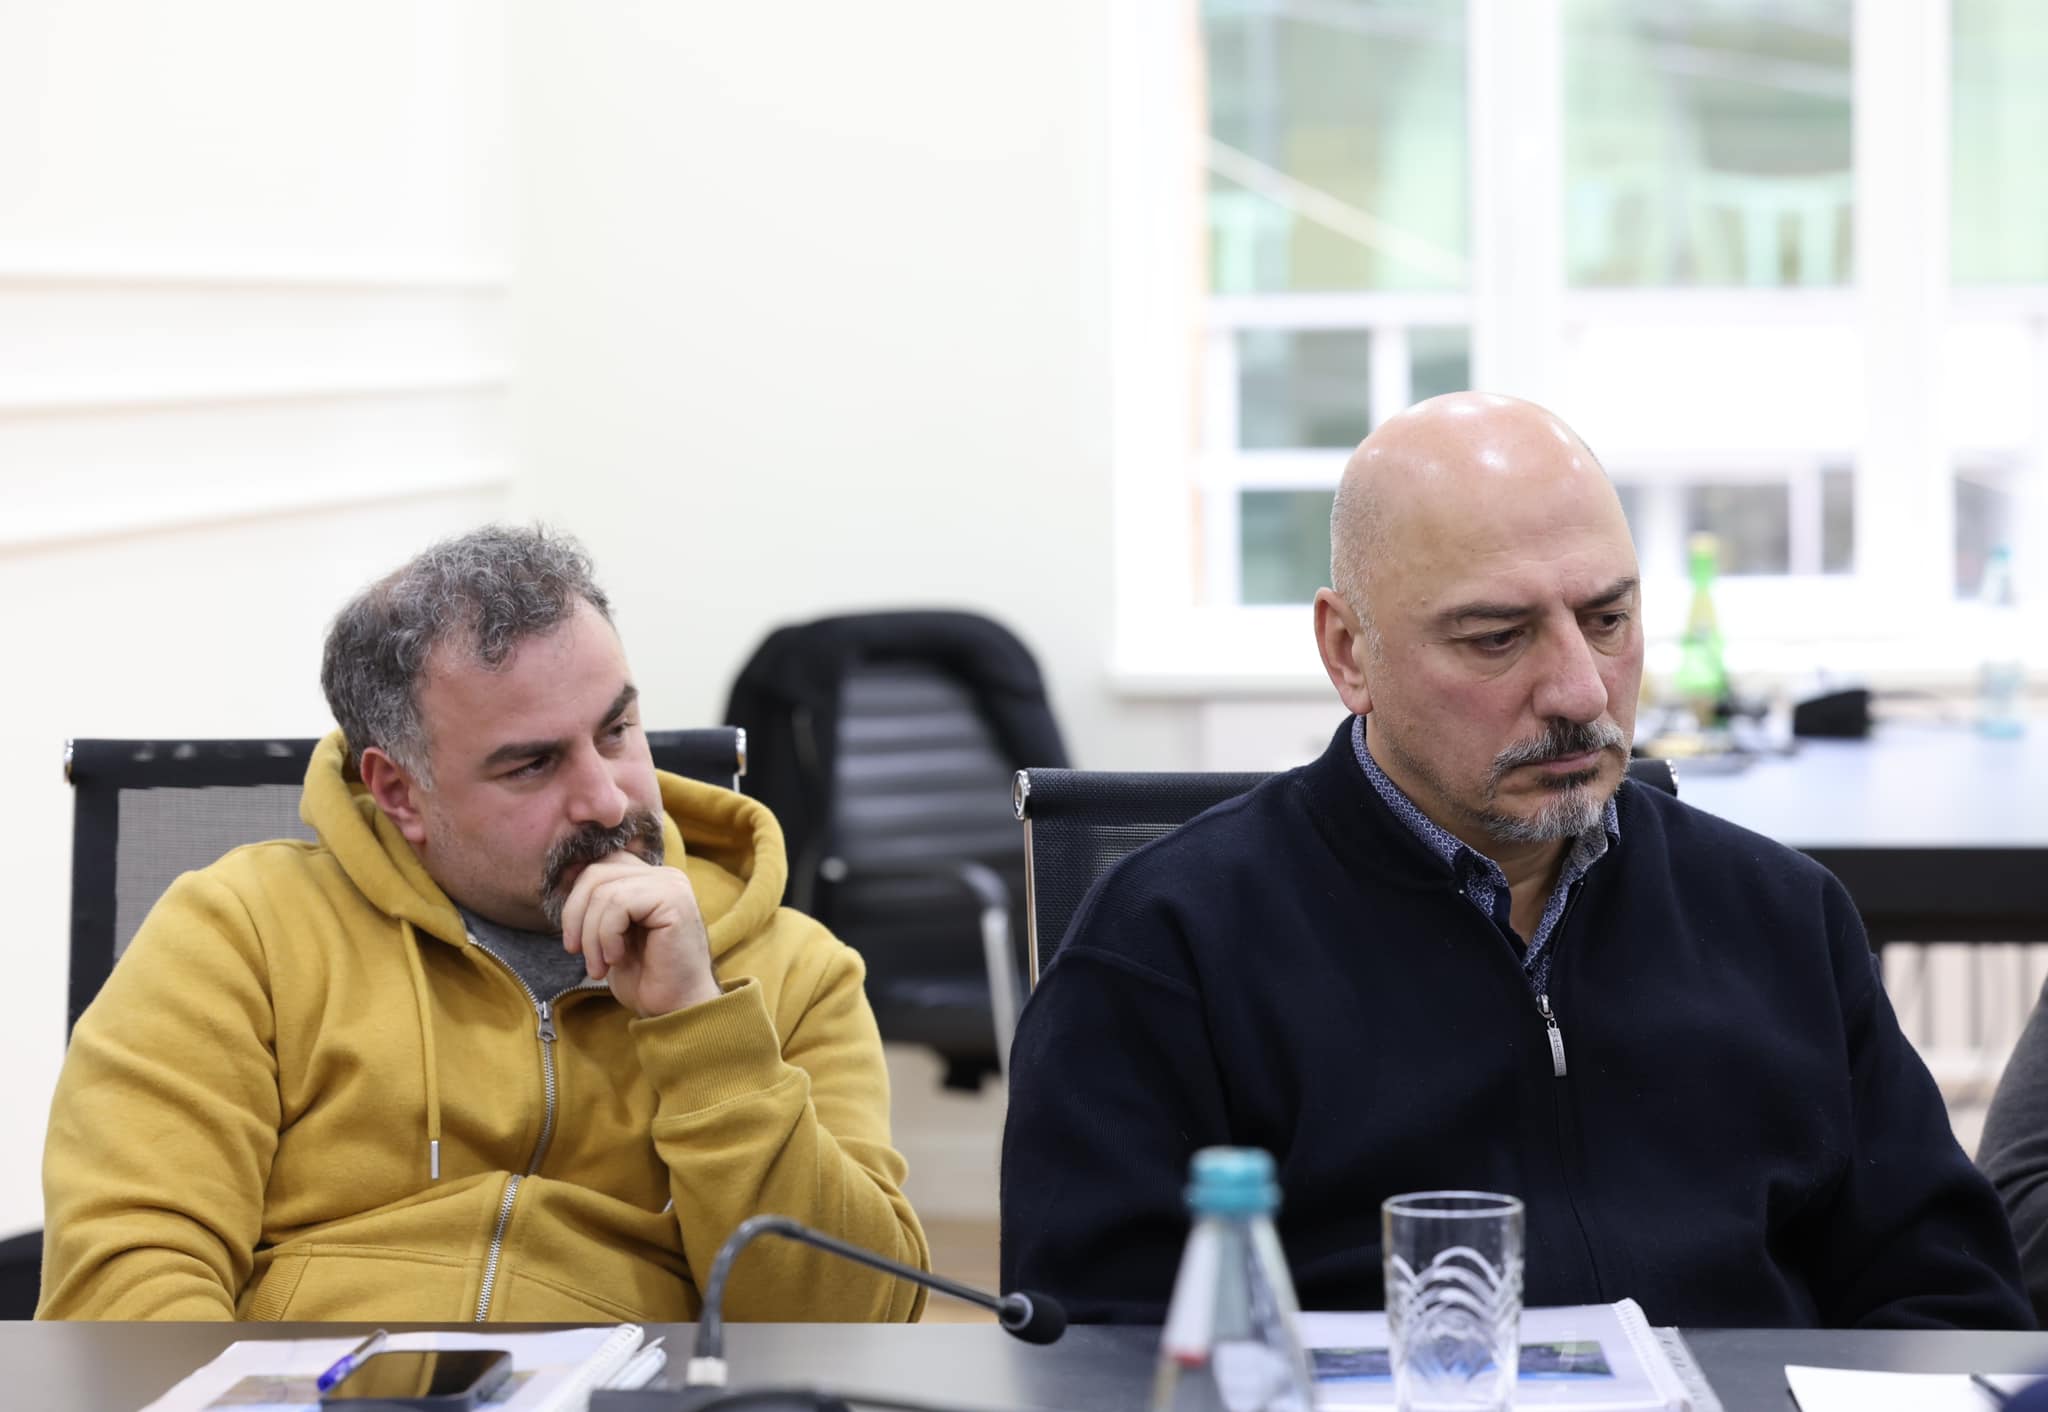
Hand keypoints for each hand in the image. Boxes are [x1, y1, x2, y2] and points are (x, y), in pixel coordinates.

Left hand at [558, 853, 721, 1016]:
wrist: (676, 1008)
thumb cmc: (645, 977)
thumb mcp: (611, 934)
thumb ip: (598, 903)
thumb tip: (566, 874)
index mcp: (651, 880)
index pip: (600, 866)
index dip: (576, 898)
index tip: (571, 937)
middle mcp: (665, 875)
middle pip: (597, 872)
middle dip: (575, 915)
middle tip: (575, 952)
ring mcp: (671, 885)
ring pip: (604, 892)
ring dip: (591, 936)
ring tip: (599, 966)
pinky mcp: (673, 900)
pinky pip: (619, 904)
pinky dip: (607, 936)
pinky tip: (617, 958)